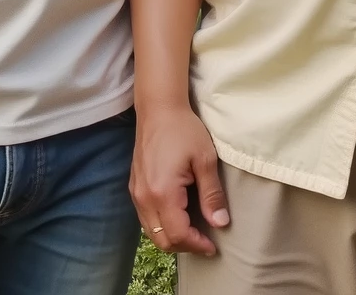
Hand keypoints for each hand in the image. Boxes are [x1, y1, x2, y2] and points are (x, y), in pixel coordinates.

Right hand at [131, 104, 229, 255]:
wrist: (159, 109)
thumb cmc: (184, 130)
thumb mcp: (205, 160)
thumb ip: (212, 194)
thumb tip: (220, 223)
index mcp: (163, 193)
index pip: (178, 234)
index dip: (197, 245)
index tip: (214, 246)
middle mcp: (145, 198)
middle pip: (162, 240)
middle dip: (185, 246)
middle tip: (206, 241)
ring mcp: (136, 193)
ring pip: (152, 232)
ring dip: (172, 237)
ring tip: (195, 231)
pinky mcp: (135, 187)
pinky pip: (146, 218)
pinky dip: (162, 225)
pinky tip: (179, 216)